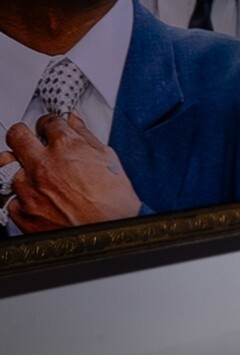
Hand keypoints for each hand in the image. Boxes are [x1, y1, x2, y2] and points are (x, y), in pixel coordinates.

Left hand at [5, 114, 141, 231]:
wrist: (114, 232)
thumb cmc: (114, 201)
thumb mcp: (107, 159)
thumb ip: (86, 136)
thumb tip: (75, 122)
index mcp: (66, 148)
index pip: (47, 122)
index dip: (50, 124)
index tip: (51, 129)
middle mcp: (43, 166)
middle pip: (17, 135)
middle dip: (23, 134)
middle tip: (30, 141)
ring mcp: (30, 190)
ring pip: (5, 164)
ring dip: (15, 163)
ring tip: (26, 169)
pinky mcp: (24, 213)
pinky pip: (8, 197)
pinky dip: (17, 194)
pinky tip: (30, 195)